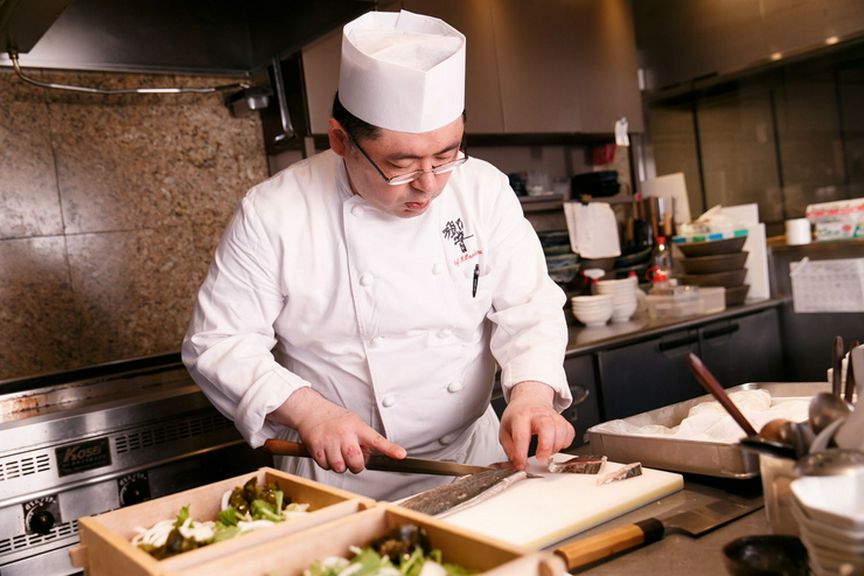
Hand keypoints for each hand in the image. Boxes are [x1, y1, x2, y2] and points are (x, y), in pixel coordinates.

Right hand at [268, 388, 405, 473]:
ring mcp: (330, 441)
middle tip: (351, 458)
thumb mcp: (354, 423)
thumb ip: (363, 439)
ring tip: (336, 452)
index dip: (390, 449)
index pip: (377, 440)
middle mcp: (345, 434)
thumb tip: (371, 457)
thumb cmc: (335, 419)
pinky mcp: (317, 448)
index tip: (401, 455)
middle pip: (356, 461)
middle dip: (356, 465)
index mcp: (358, 427)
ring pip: (339, 467)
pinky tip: (326, 452)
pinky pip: (325, 466)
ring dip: (339, 465)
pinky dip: (326, 464)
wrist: (311, 411)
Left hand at [499, 380, 574, 469]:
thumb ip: (510, 449)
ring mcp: (552, 416)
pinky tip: (555, 445)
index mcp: (520, 416)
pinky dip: (565, 443)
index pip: (521, 435)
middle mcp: (538, 414)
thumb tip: (518, 463)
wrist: (530, 399)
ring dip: (555, 447)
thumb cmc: (518, 416)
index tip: (521, 465)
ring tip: (546, 452)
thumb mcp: (505, 430)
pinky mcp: (563, 420)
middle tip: (541, 459)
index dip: (521, 453)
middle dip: (545, 446)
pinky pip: (569, 432)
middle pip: (547, 427)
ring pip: (561, 430)